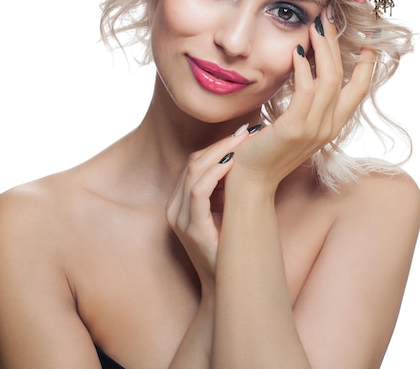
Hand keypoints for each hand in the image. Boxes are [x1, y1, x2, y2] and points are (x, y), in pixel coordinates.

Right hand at [165, 126, 249, 283]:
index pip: (194, 163)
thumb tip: (242, 159)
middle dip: (220, 144)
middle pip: (193, 163)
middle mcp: (175, 208)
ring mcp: (179, 218)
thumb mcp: (226, 212)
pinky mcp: (190, 228)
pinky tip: (234, 163)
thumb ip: (225, 189)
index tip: (242, 135)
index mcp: (181, 203)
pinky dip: (216, 173)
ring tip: (243, 142)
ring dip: (220, 153)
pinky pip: (198, 191)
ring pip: (193, 172)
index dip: (217, 146)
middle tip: (245, 132)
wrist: (229, 287)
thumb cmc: (232, 249)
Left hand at [228, 9, 376, 193]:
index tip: (366, 38)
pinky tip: (297, 50)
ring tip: (314, 25)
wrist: (251, 182)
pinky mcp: (294, 129)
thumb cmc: (267, 150)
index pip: (359, 90)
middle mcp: (328, 127)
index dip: (367, 64)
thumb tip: (303, 70)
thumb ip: (303, 102)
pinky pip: (306, 92)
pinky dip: (304, 68)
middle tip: (327, 18)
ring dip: (322, 48)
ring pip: (329, 79)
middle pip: (344, 76)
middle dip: (336, 44)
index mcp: (332, 125)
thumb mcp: (293, 125)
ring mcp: (313, 129)